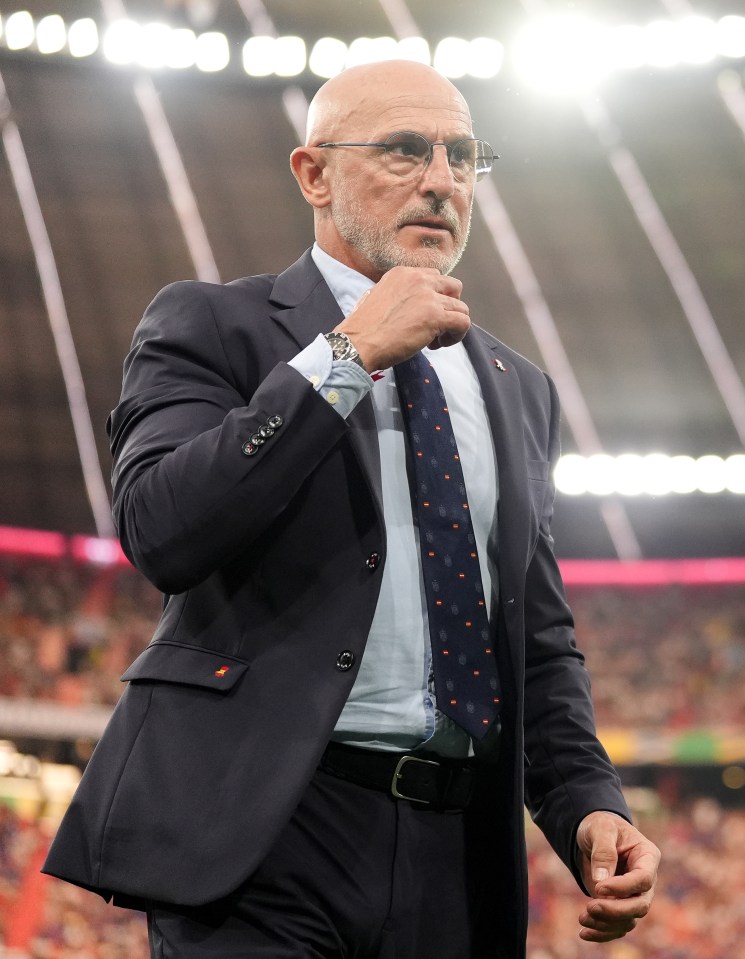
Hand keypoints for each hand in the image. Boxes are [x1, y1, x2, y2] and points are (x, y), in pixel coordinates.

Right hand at [333, 266, 469, 371]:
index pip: (434, 277)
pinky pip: (463, 322)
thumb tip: (409, 307)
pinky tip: (440, 344)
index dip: (434, 297)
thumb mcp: (377, 296)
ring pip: (461, 307)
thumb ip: (398, 294)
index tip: (424, 315)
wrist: (358, 343)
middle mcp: (419, 279)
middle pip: (453, 287)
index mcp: (403, 273)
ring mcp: (429, 297)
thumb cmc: (363, 328)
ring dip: (452, 325)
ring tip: (436, 340)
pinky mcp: (436, 317)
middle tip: (437, 325)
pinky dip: (457, 335)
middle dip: (449, 306)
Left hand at [575, 811, 659, 942]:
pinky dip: (603, 932)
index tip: (599, 888)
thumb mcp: (601, 828)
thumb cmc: (600, 826)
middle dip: (616, 911)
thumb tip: (601, 882)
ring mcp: (634, 894)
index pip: (643, 879)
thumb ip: (603, 851)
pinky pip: (618, 926)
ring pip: (629, 919)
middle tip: (590, 907)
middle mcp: (645, 879)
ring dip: (606, 924)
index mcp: (647, 856)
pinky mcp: (620, 905)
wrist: (593, 833)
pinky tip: (585, 932)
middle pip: (640, 905)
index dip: (623, 888)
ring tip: (583, 919)